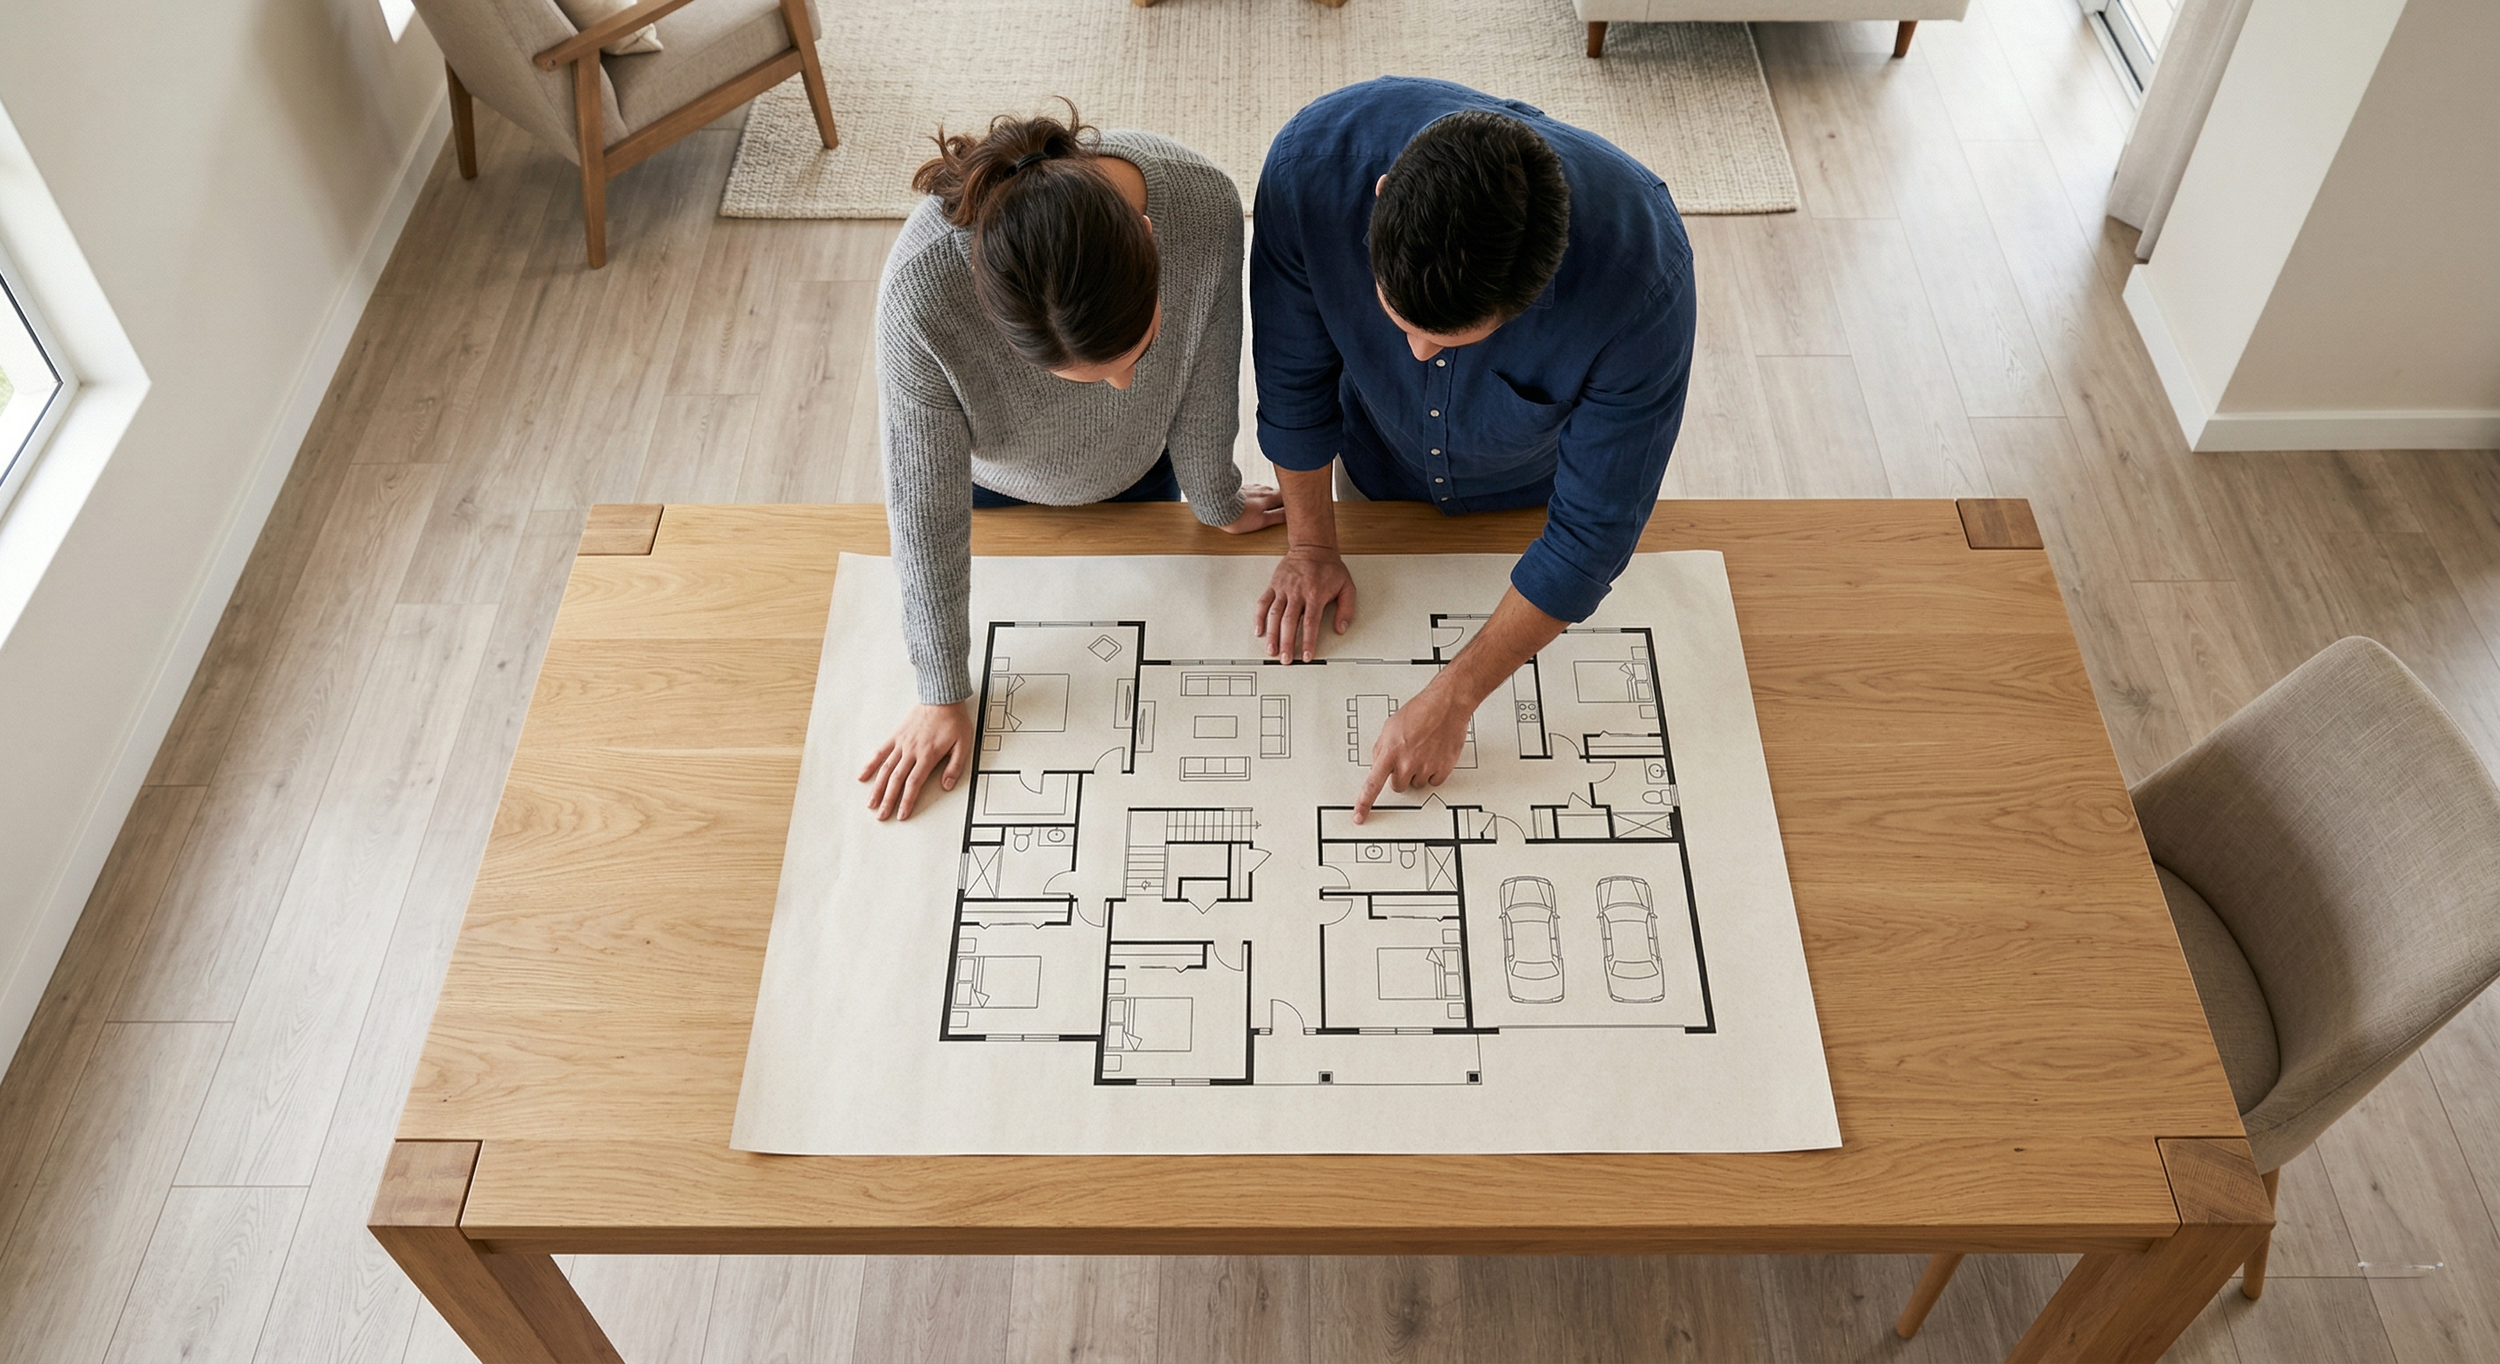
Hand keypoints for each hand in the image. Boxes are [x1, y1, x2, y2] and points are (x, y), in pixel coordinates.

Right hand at [857, 702, 972, 820]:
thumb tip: (946, 785)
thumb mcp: (963, 744)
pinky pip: (880, 752)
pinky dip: (871, 764)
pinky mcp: (896, 736)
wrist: (941, 698)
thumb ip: (954, 766)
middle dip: (888, 801)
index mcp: (928, 755)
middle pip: (896, 780)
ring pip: (886, 769)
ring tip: (871, 803)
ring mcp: (902, 743)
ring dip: (878, 788)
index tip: (901, 815)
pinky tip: (863, 776)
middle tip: (882, 816)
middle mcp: (912, 751)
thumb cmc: (953, 720)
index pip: (914, 783)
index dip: (906, 801)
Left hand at [1219, 484, 1286, 534]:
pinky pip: (1253, 490)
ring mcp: (1250, 488)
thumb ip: (1277, 516)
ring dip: (1270, 494)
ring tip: (1272, 502)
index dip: (1292, 499)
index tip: (1297, 503)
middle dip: (1282, 497)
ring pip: (1265, 490)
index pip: (1286, 496)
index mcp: (1269, 497)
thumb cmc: (1236, 516)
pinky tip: (1254, 499)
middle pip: (1276, 492)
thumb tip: (1290, 515)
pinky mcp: (1240, 488)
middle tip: (1286, 502)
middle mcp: (1261, 490)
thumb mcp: (1261, 521)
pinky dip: (1257, 494)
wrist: (1215, 505)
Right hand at [1254, 545, 1356, 661]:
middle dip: (1286, 643)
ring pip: (1274, 615)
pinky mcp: (1274, 585)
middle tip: (1285, 659)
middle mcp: (1297, 592)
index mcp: (1315, 594)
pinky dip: (1259, 617)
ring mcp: (1283, 589)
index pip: (1310, 623)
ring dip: (1272, 634)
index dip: (1307, 641)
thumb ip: (1346, 609)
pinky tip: (1258, 631)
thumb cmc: (1329, 568)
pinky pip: (1263, 603)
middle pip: (1289, 622)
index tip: (1306, 655)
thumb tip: (1341, 628)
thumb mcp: (1347, 586)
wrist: (1313, 547)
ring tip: (1271, 650)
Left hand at [1355, 681, 1472, 820]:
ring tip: (1424, 750)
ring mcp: (1426, 767)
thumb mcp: (1390, 727)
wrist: (1446, 706)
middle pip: (1397, 786)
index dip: (1364, 803)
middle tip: (1408, 756)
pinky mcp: (1442, 769)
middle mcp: (1407, 762)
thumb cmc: (1420, 712)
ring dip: (1417, 772)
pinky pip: (1433, 781)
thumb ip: (1382, 748)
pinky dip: (1434, 772)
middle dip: (1399, 775)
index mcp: (1390, 752)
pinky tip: (1435, 755)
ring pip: (1416, 784)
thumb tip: (1378, 763)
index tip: (1359, 817)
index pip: (1372, 784)